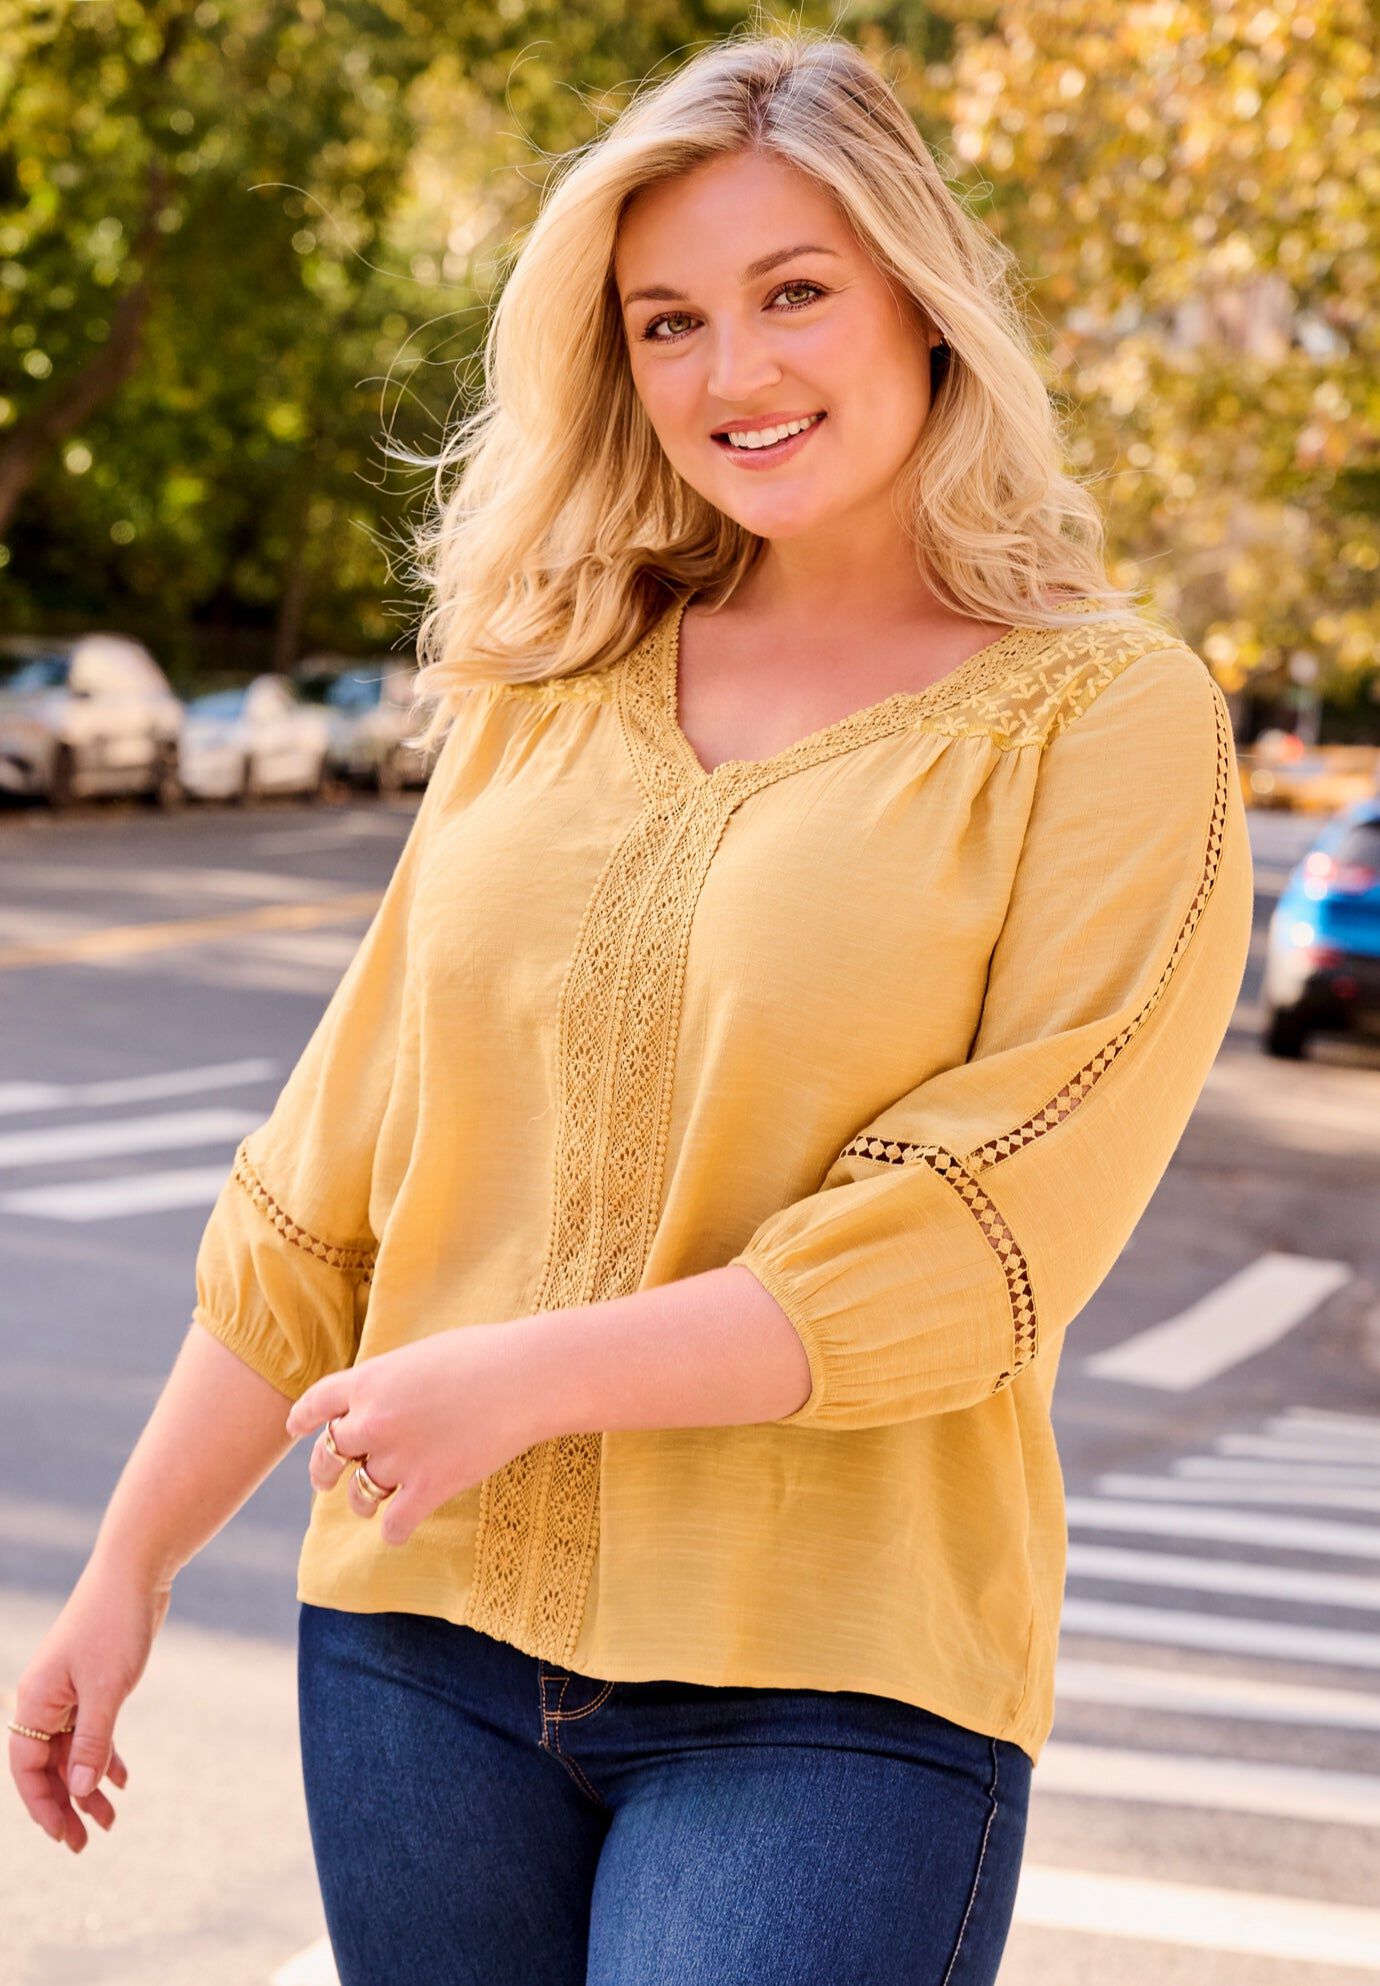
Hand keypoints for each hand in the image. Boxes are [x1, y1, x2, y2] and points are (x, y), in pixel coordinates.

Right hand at [9, 1557, 166, 1851]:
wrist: (136, 1571)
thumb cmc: (114, 1623)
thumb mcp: (108, 1689)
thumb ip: (93, 1741)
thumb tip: (81, 1790)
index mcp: (35, 1700)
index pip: (28, 1767)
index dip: (43, 1806)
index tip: (64, 1837)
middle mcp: (46, 1699)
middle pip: (49, 1765)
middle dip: (67, 1805)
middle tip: (87, 1844)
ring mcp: (70, 1692)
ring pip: (74, 1751)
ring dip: (89, 1785)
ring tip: (111, 1822)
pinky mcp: (95, 1683)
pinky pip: (93, 1731)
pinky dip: (105, 1755)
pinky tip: (121, 1780)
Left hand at [284, 1322, 543, 1546]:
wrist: (524, 1377)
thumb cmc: (483, 1355)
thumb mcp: (421, 1355)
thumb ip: (390, 1380)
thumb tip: (381, 1401)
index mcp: (369, 1380)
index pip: (317, 1402)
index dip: (301, 1417)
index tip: (294, 1429)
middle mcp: (372, 1420)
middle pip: (327, 1455)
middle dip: (322, 1472)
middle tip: (325, 1481)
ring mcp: (398, 1456)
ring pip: (358, 1495)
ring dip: (360, 1502)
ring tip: (370, 1504)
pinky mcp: (428, 1487)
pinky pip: (394, 1524)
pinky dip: (394, 1530)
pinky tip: (400, 1528)